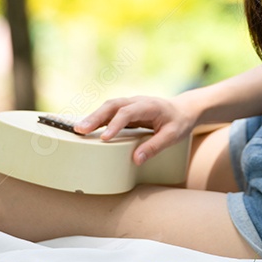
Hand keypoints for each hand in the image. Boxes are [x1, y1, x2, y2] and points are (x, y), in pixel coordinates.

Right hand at [73, 95, 195, 165]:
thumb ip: (155, 147)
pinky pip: (109, 112)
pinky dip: (97, 119)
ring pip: (108, 107)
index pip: (128, 112)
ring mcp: (130, 104)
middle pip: (112, 105)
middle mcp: (137, 101)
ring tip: (78, 131)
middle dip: (95, 117)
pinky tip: (87, 129)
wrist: (183, 110)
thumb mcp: (172, 136)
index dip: (115, 124)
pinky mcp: (126, 110)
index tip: (105, 138)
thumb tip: (136, 160)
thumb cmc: (179, 123)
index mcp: (149, 105)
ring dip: (93, 117)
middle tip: (80, 130)